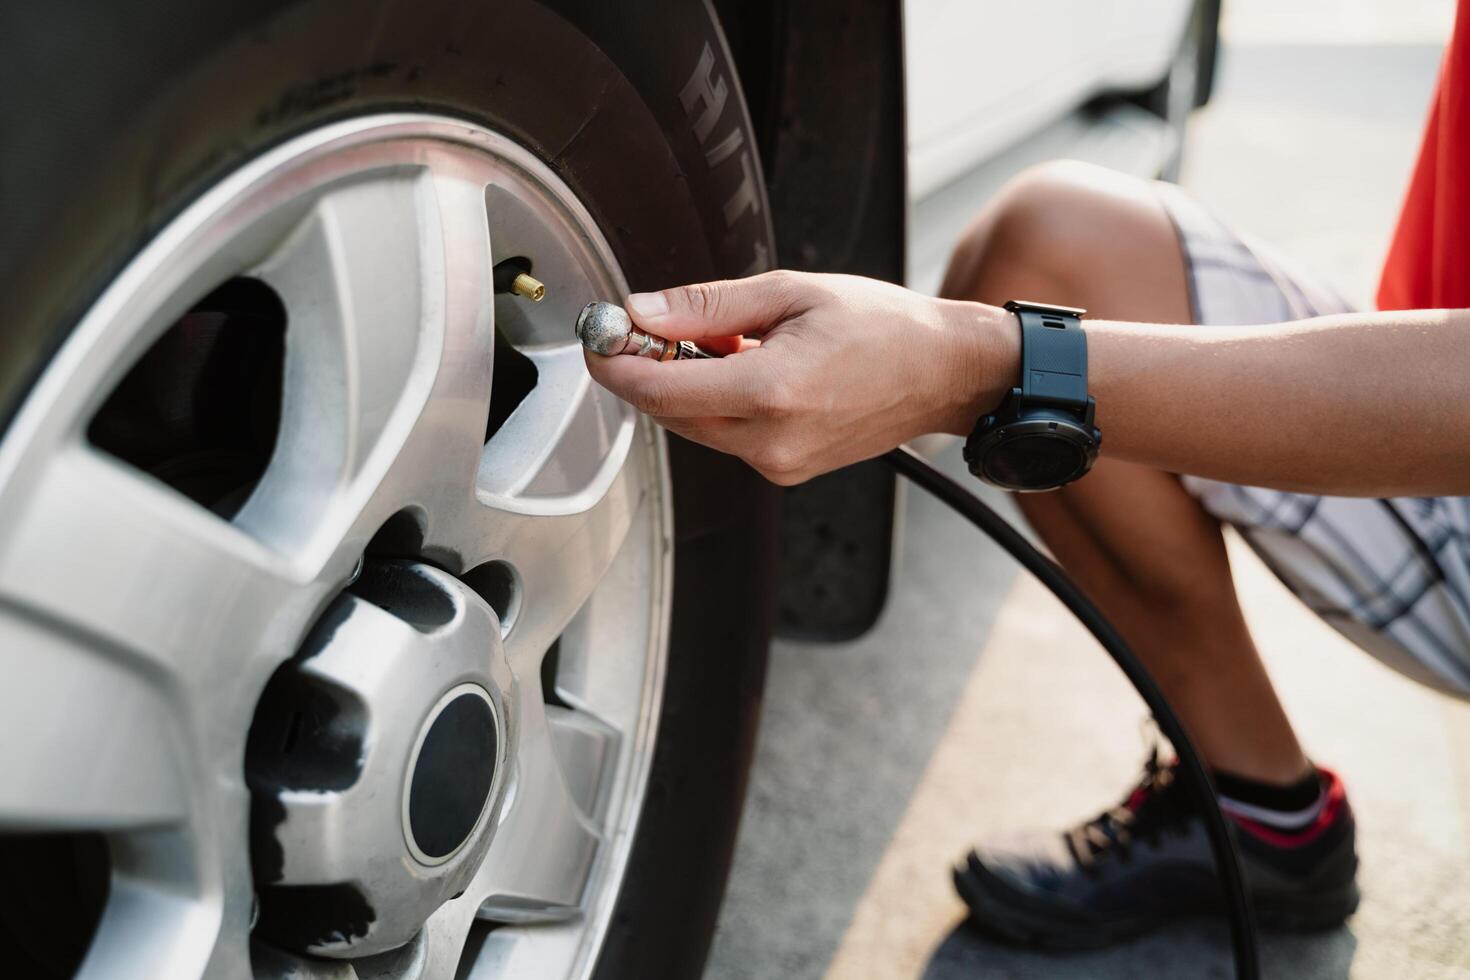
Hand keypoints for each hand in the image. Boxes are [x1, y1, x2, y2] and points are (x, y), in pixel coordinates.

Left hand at [583, 270, 1017, 484]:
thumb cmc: (883, 327)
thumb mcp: (791, 292)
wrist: (944, 374)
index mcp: (771, 392)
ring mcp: (778, 464)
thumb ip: (707, 307)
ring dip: (689, 384)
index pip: (659, 391)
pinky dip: (720, 401)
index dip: (616, 364)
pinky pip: (727, 436)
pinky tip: (751, 367)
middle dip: (652, 368)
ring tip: (730, 339)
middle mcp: (770, 441)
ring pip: (695, 426)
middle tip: (659, 323)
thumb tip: (642, 313)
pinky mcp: (786, 470)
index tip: (600, 337)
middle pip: (669, 412)